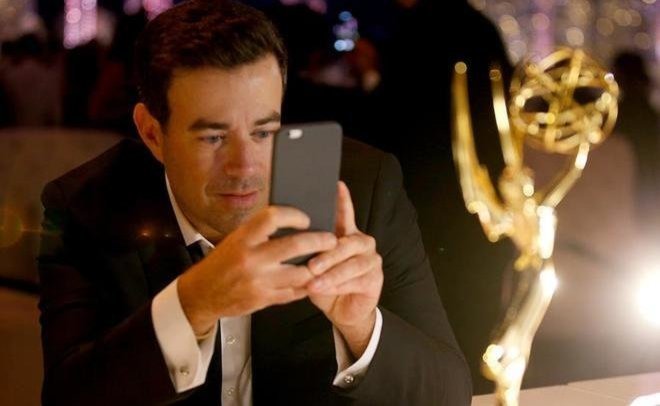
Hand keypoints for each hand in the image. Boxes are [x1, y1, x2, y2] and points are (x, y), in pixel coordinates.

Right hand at [178, 206, 336, 335]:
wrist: (201, 294)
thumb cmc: (220, 264)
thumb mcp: (235, 240)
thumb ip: (260, 232)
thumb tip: (291, 221)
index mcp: (243, 238)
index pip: (274, 217)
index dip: (294, 215)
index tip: (305, 218)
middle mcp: (251, 258)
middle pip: (295, 245)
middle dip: (319, 241)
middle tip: (331, 240)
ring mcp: (258, 281)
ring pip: (300, 273)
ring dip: (317, 266)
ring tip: (325, 261)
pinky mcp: (263, 299)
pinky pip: (294, 293)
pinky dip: (306, 286)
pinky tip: (312, 279)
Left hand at [307, 182, 383, 357]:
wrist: (341, 312)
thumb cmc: (324, 284)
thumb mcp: (313, 266)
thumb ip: (310, 251)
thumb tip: (293, 241)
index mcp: (346, 235)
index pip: (345, 214)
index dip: (342, 200)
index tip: (337, 186)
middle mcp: (362, 243)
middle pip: (347, 243)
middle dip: (328, 254)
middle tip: (311, 265)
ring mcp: (371, 260)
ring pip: (352, 264)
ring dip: (331, 273)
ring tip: (314, 282)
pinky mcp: (375, 278)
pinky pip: (357, 280)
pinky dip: (339, 286)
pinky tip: (325, 289)